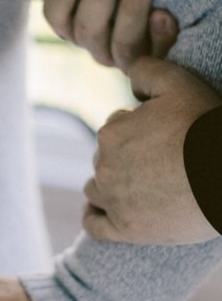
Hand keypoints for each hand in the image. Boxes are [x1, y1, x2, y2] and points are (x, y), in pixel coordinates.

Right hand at [43, 0, 177, 72]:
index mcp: (71, 23)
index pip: (56, 16)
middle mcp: (96, 43)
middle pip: (89, 30)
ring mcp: (125, 55)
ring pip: (122, 43)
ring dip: (130, 9)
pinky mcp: (158, 56)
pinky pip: (157, 54)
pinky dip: (160, 35)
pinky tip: (163, 13)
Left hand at [83, 57, 221, 244]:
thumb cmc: (206, 128)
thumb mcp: (179, 84)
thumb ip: (146, 70)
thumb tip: (128, 71)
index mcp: (111, 133)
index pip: (115, 129)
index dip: (138, 131)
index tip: (163, 138)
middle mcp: (104, 167)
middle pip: (104, 158)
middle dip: (124, 158)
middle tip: (159, 163)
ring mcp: (114, 201)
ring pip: (96, 189)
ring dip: (108, 185)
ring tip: (135, 187)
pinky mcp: (125, 230)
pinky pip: (95, 225)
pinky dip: (95, 217)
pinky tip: (100, 213)